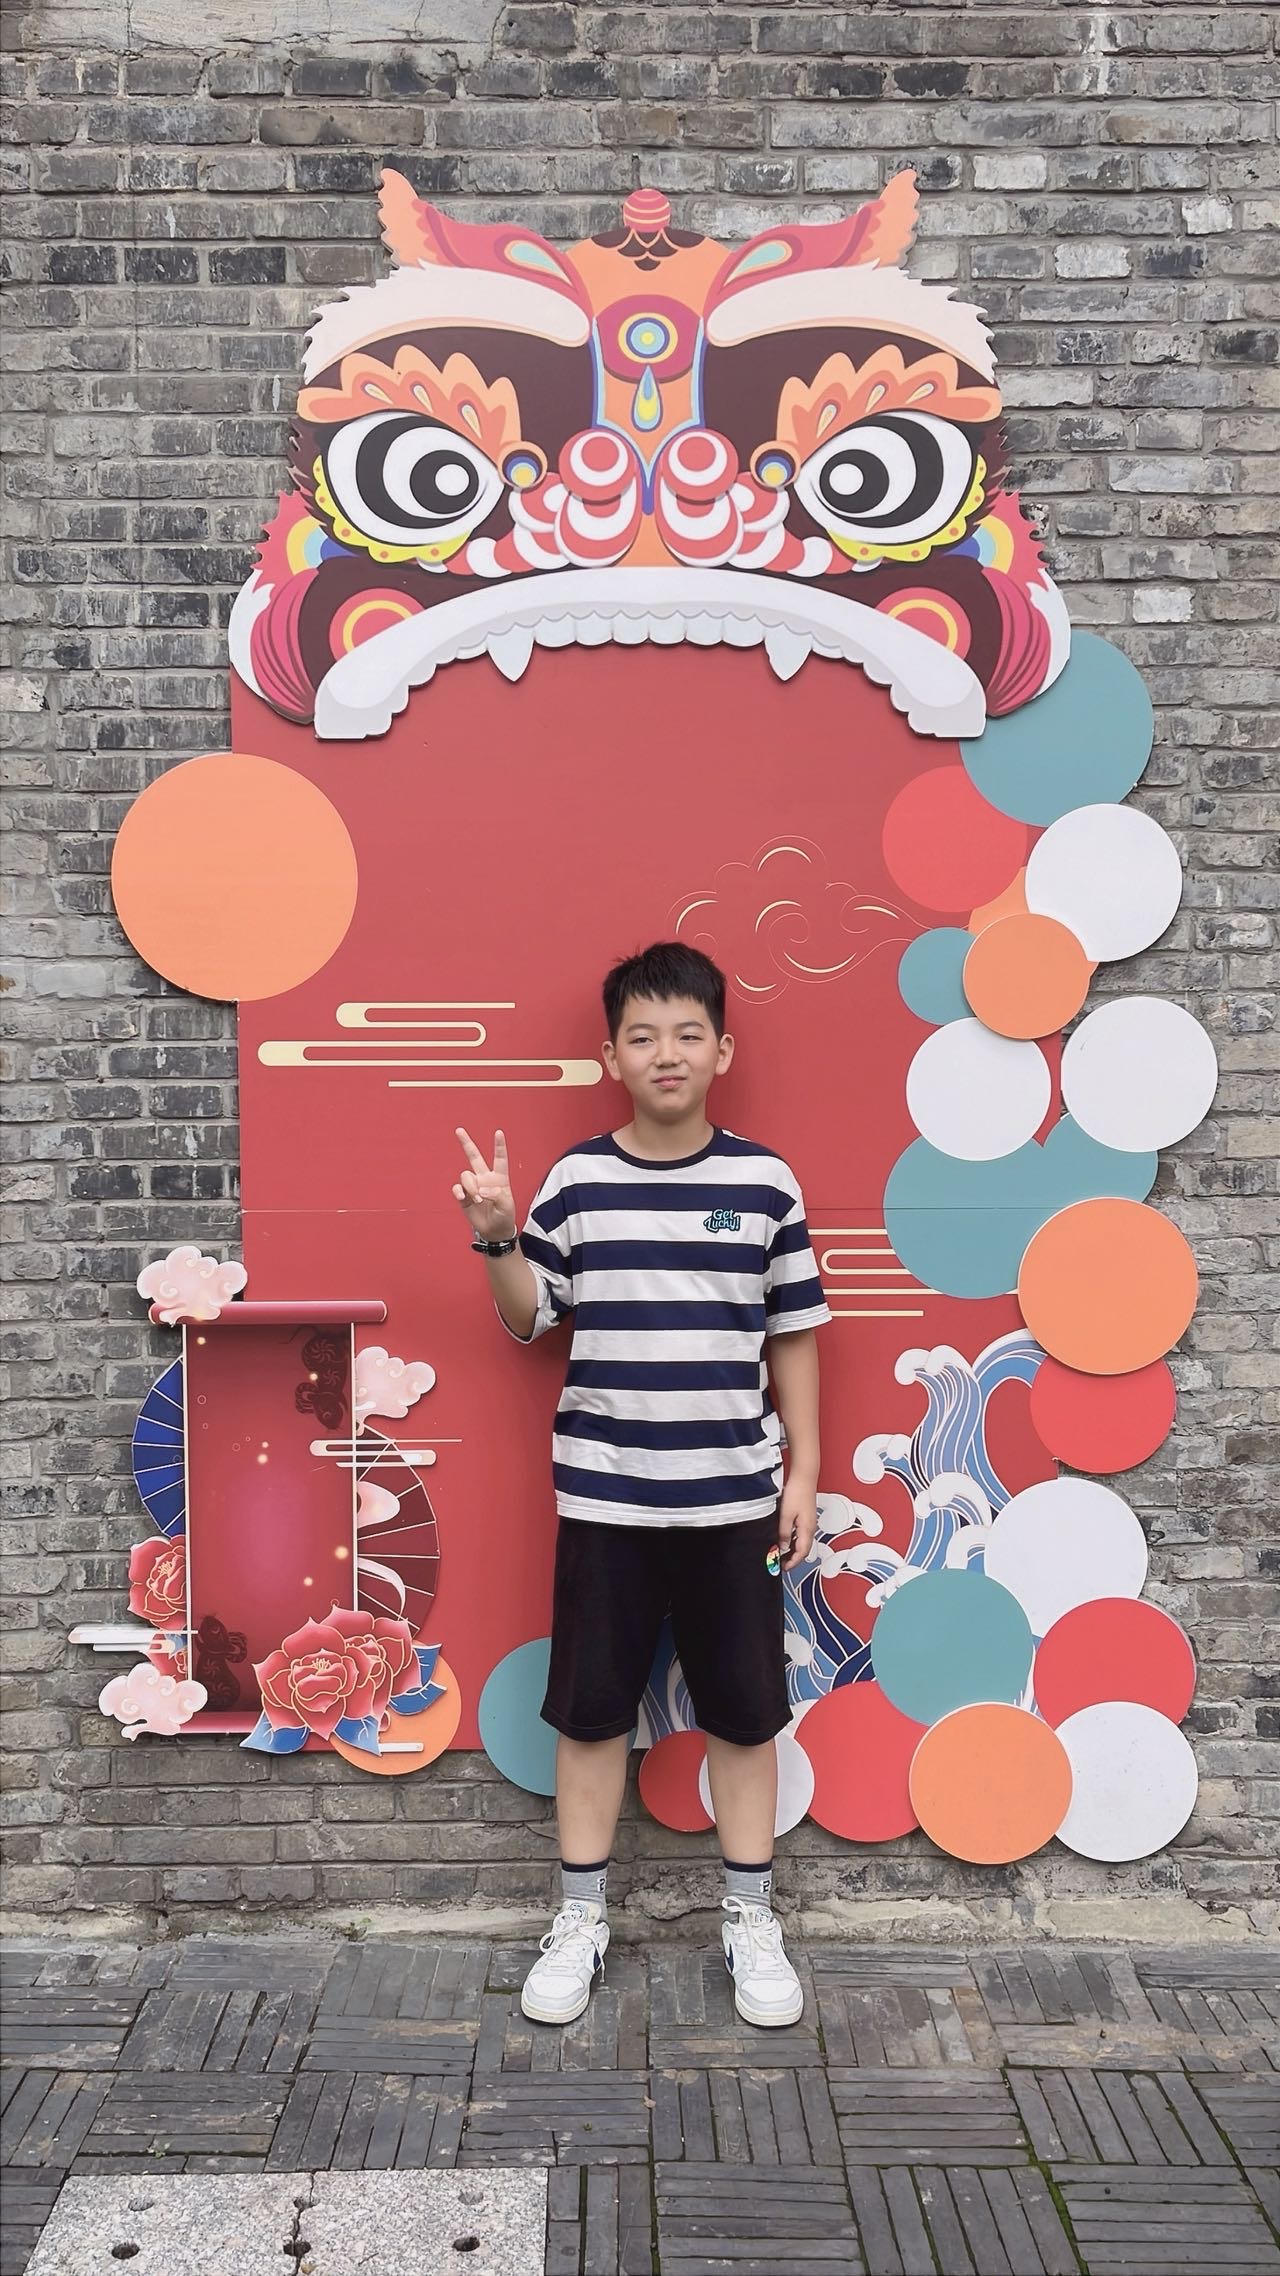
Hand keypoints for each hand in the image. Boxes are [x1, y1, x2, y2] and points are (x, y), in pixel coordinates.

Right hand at [452, 1126, 517, 1243]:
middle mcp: (485, 1179)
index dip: (499, 1146)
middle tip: (459, 1130)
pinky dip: (459, 1191)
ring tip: (478, 1200)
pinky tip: (463, 1197)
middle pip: (475, 1157)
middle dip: (466, 1143)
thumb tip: (481, 1190)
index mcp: (499, 1178)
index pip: (500, 1159)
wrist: (494, 1231)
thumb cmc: (504, 1216)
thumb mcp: (507, 1206)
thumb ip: (496, 1195)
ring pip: (466, 1176)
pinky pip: (457, 1187)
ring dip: (471, 1187)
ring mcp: (474, 1186)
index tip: (498, 1132)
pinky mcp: (464, 1196)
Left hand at [777, 1477, 817, 1570]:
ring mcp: (809, 1522)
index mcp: (807, 1529)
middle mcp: (810, 1528)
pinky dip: (793, 1540)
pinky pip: (800, 1534)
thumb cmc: (797, 1492)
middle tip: (780, 1563)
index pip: (802, 1553)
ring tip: (780, 1553)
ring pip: (802, 1542)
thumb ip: (784, 1533)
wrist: (804, 1477)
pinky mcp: (806, 1517)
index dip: (793, 1562)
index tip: (783, 1568)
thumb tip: (782, 1547)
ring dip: (792, 1550)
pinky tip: (784, 1539)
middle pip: (803, 1549)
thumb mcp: (786, 1515)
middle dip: (793, 1558)